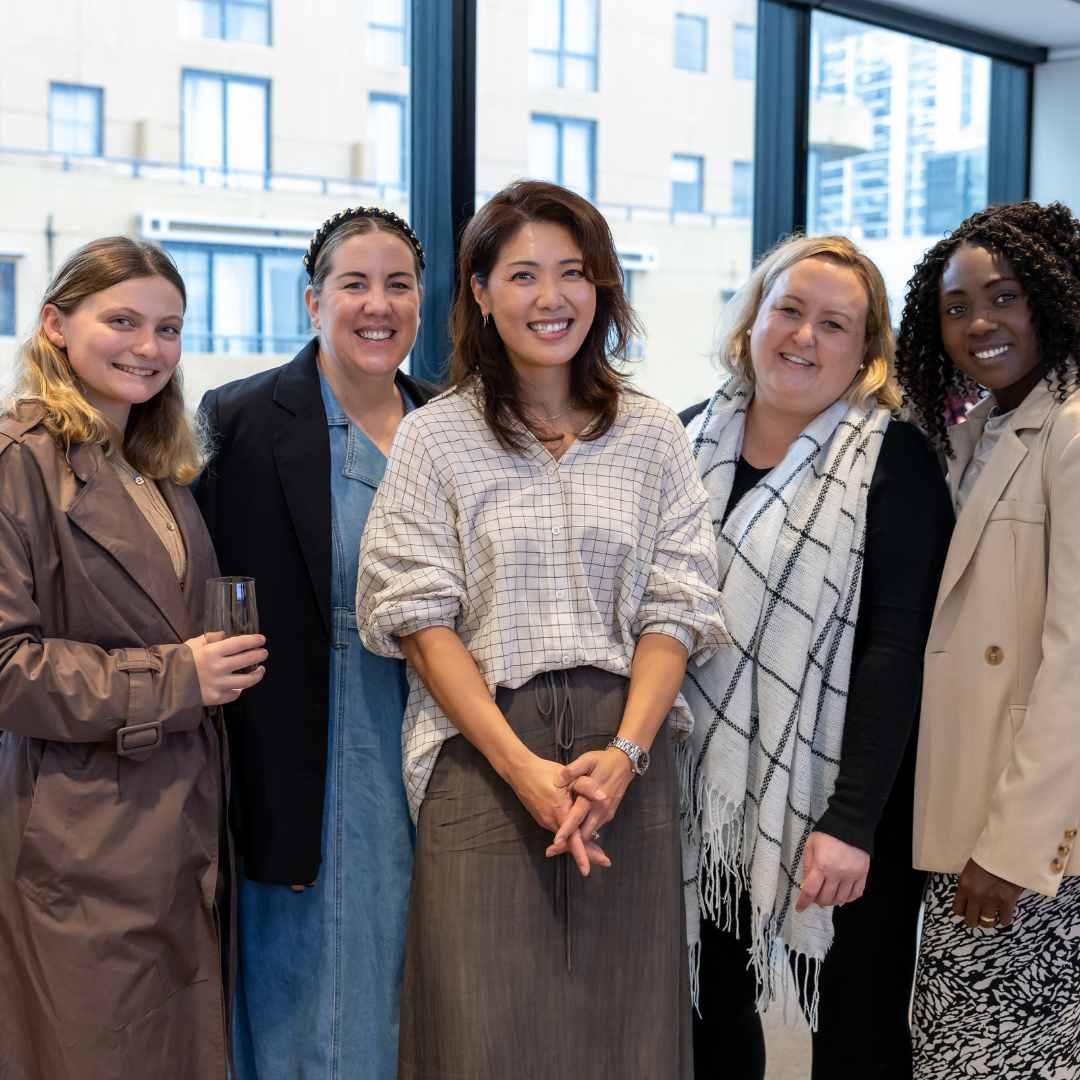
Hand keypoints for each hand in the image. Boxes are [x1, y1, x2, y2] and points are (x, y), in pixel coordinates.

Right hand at [185, 631, 266, 706]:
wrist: (163, 686)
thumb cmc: (177, 662)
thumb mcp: (192, 644)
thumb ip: (210, 638)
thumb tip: (225, 635)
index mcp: (212, 652)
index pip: (240, 643)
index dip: (254, 641)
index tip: (262, 640)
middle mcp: (218, 668)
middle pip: (247, 660)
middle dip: (259, 655)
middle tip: (263, 653)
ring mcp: (218, 685)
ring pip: (247, 680)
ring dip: (257, 674)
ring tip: (260, 670)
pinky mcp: (216, 698)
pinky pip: (234, 694)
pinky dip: (239, 689)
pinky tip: (242, 686)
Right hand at [506, 752, 609, 876]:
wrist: (520, 771)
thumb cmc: (544, 772)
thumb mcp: (568, 776)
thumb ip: (587, 786)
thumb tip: (604, 797)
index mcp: (560, 813)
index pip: (573, 841)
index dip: (582, 855)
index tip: (588, 870)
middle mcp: (551, 822)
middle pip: (570, 845)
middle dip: (587, 854)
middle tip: (605, 861)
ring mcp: (546, 821)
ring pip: (565, 840)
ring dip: (580, 846)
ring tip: (597, 851)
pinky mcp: (543, 818)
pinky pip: (559, 832)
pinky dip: (571, 838)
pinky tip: (581, 836)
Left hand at [545, 748, 633, 858]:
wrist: (625, 763)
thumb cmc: (603, 761)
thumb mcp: (587, 760)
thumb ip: (572, 770)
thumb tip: (558, 780)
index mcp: (593, 798)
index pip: (577, 817)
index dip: (566, 831)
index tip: (556, 842)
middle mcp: (601, 810)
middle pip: (584, 834)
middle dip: (569, 845)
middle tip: (552, 850)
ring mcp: (606, 814)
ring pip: (590, 834)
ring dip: (577, 842)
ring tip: (559, 846)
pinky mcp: (608, 815)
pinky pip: (594, 828)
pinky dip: (584, 835)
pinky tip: (574, 837)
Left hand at [795, 831, 869, 911]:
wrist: (850, 824)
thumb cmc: (827, 834)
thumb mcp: (810, 846)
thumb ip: (808, 866)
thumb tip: (806, 885)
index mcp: (822, 866)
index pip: (810, 891)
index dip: (803, 903)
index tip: (800, 908)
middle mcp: (837, 874)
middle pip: (826, 898)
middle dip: (817, 901)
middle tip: (814, 897)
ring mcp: (852, 875)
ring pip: (841, 899)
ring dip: (832, 901)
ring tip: (827, 896)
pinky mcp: (863, 875)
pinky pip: (856, 894)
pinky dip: (848, 899)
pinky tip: (842, 896)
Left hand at [953, 858, 1022, 928]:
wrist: (1007, 850)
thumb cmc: (990, 856)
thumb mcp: (972, 868)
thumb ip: (969, 884)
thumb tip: (970, 898)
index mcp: (964, 885)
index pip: (957, 909)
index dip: (963, 912)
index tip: (967, 912)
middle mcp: (975, 895)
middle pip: (970, 920)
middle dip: (975, 920)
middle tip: (979, 917)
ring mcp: (991, 899)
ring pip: (987, 923)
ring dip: (989, 921)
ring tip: (992, 917)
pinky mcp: (1007, 901)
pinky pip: (1004, 919)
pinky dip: (1004, 919)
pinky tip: (1004, 915)